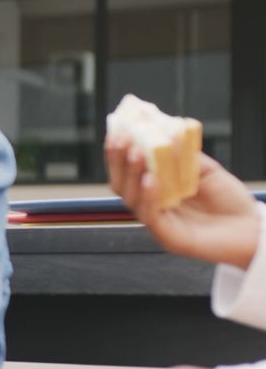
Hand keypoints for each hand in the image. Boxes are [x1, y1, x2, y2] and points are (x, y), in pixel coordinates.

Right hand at [106, 135, 259, 268]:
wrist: (252, 229)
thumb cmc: (229, 201)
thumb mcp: (206, 170)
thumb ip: (184, 155)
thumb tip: (166, 133)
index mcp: (157, 187)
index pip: (127, 170)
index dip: (118, 152)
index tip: (117, 131)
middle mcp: (151, 205)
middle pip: (120, 184)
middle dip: (118, 161)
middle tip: (122, 140)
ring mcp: (158, 221)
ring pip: (130, 199)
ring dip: (130, 174)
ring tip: (136, 153)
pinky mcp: (168, 237)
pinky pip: (150, 217)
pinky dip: (148, 197)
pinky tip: (151, 180)